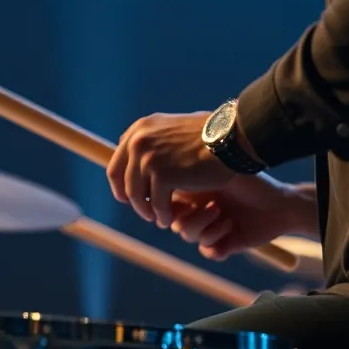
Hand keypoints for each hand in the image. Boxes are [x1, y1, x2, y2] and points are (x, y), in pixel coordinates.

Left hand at [107, 111, 234, 227]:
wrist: (231, 137)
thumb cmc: (210, 135)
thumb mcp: (173, 130)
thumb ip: (154, 142)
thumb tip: (138, 157)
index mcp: (139, 129)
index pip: (117, 163)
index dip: (121, 185)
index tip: (130, 198)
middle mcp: (138, 141)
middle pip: (123, 181)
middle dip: (133, 201)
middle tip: (145, 212)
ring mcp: (149, 158)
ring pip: (138, 196)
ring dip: (148, 211)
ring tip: (160, 219)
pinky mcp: (162, 175)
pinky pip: (157, 204)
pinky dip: (163, 215)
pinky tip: (170, 219)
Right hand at [169, 175, 311, 260]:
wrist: (280, 202)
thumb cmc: (249, 181)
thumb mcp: (218, 173)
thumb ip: (189, 176)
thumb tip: (161, 177)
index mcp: (194, 192)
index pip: (167, 203)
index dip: (168, 206)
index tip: (182, 201)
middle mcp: (199, 211)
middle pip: (174, 223)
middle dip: (191, 217)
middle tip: (213, 206)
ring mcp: (211, 228)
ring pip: (189, 236)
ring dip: (206, 227)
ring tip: (224, 214)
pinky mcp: (224, 245)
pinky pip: (207, 251)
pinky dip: (216, 241)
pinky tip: (231, 227)